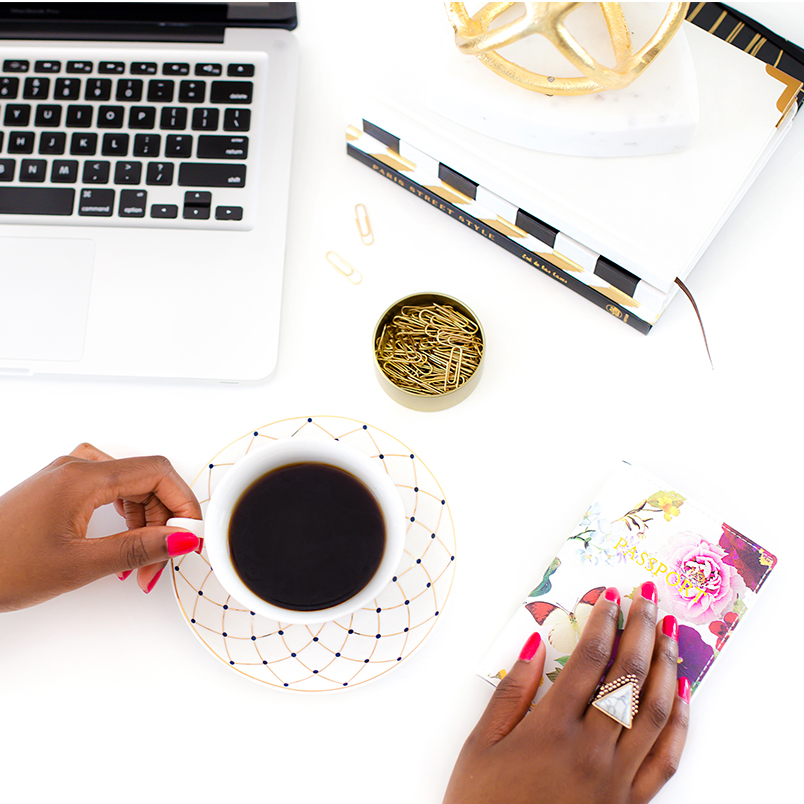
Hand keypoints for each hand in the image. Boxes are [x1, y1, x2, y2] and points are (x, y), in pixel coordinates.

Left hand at [0, 443, 202, 610]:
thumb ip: (138, 547)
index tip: (190, 533)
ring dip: (144, 519)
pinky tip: (122, 536)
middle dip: (163, 519)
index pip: (157, 473)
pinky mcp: (59, 489)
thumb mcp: (80, 564)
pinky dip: (124, 513)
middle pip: (146, 479)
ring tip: (141, 557)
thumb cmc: (1, 565)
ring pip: (128, 484)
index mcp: (83, 478)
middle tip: (162, 557)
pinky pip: (108, 488)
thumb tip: (180, 537)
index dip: (183, 503)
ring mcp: (65, 477)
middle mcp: (76, 469)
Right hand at [444, 583, 689, 803]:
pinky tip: (680, 695)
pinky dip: (678, 722)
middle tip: (647, 598)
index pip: (590, 659)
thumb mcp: (482, 745)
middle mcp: (592, 750)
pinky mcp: (631, 802)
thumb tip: (534, 645)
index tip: (611, 596)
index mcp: (551, 729)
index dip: (605, 621)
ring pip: (654, 710)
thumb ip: (511, 692)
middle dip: (641, 630)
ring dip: (666, 665)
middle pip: (629, 676)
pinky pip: (666, 757)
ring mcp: (617, 778)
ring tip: (668, 632)